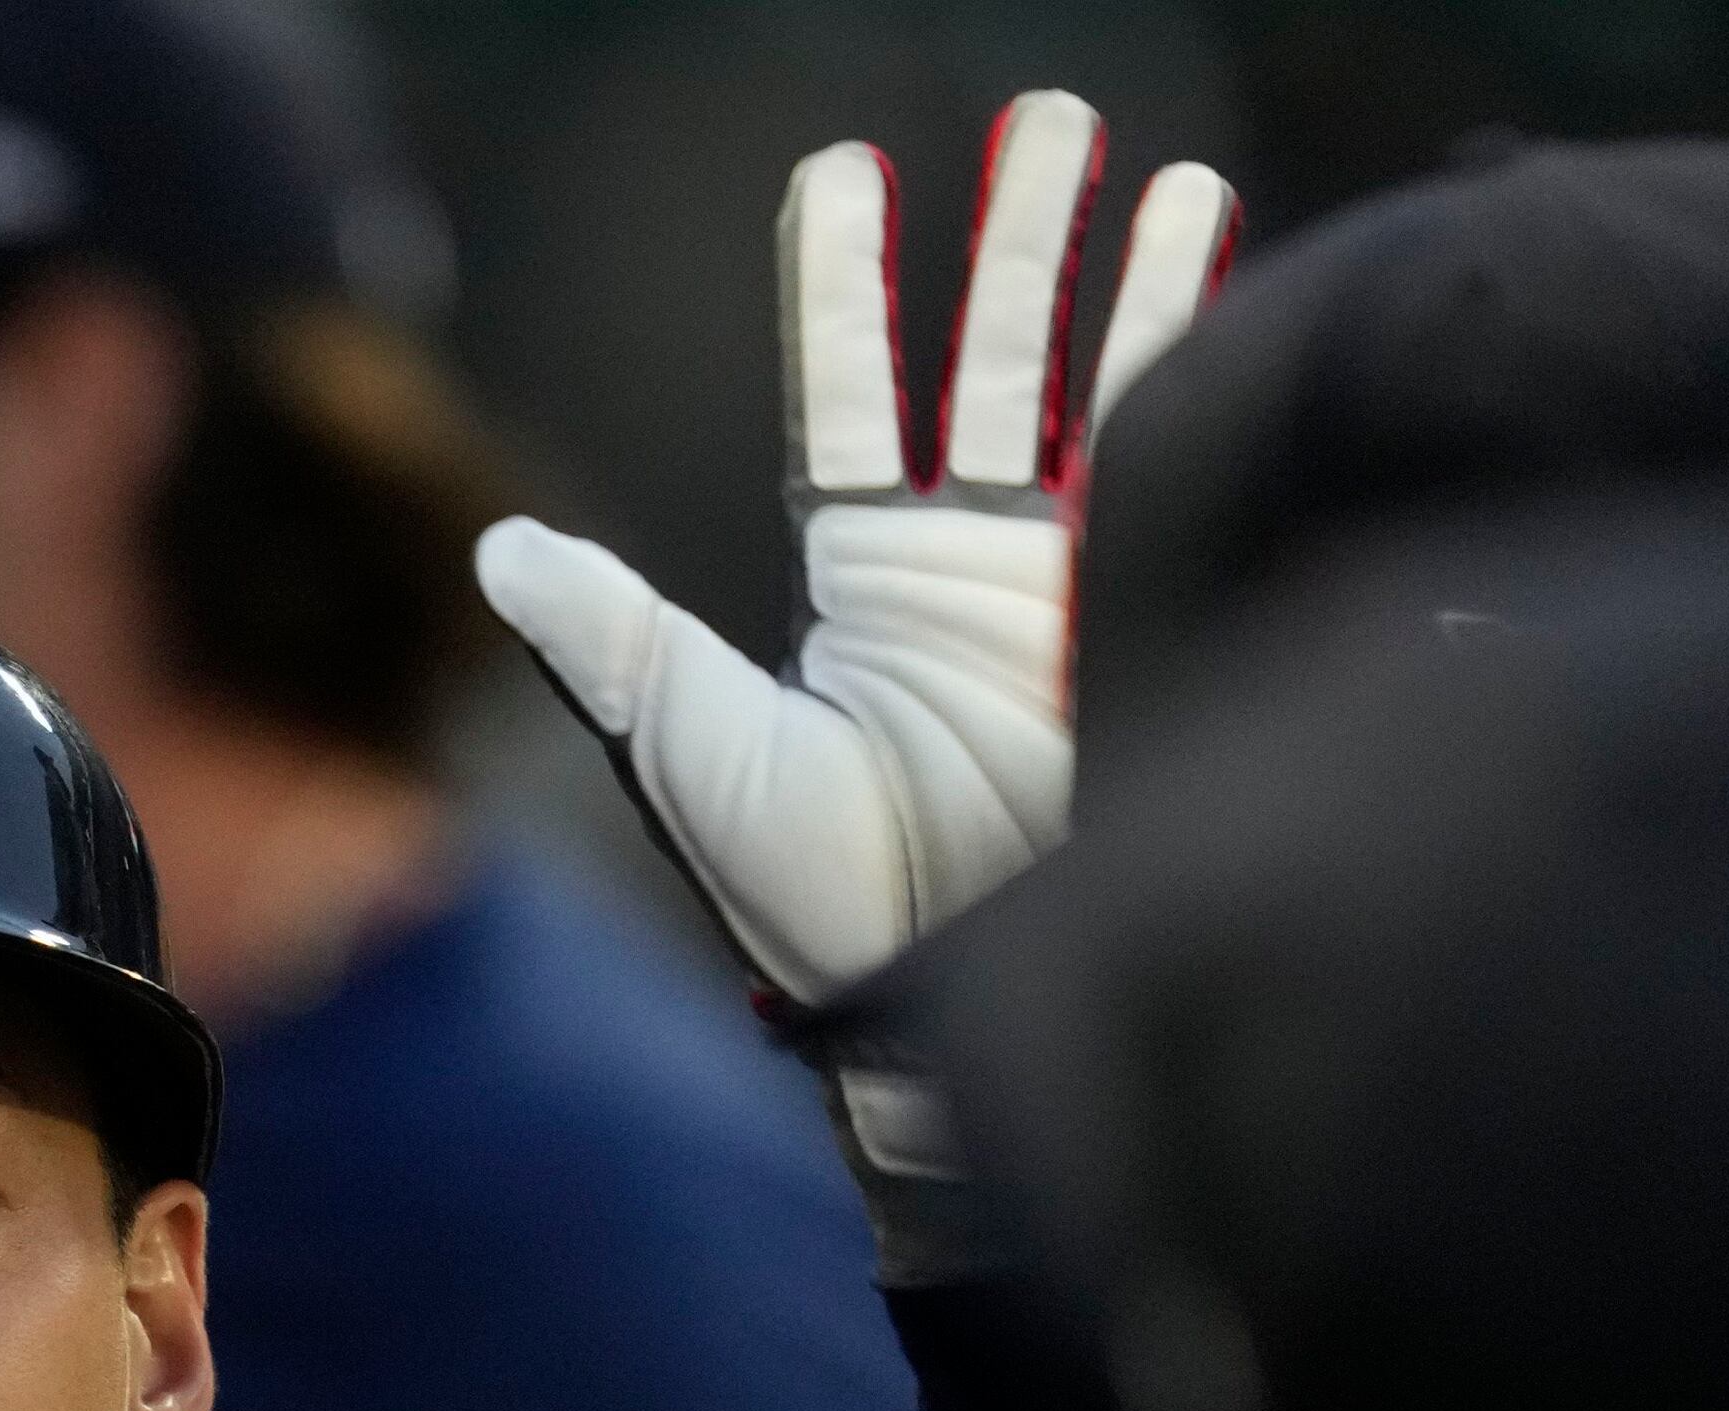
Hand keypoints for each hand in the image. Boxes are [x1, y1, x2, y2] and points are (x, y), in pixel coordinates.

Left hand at [476, 91, 1237, 1010]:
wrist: (944, 978)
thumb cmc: (808, 895)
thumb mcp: (689, 747)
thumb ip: (613, 637)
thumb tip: (501, 547)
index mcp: (859, 578)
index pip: (850, 395)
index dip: (845, 286)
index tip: (844, 170)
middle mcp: (964, 564)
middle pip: (992, 358)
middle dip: (1019, 239)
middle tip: (1045, 113)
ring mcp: (1063, 585)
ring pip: (1095, 391)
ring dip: (1128, 275)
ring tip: (1161, 166)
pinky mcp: (1137, 616)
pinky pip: (1174, 465)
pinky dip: (1200, 371)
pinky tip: (1227, 275)